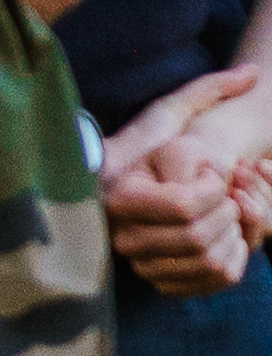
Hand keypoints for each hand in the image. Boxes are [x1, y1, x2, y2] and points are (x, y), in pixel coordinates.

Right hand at [109, 73, 271, 290]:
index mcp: (121, 193)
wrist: (104, 186)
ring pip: (204, 261)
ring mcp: (135, 258)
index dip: (214, 190)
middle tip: (227, 197)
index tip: (213, 176)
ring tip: (225, 217)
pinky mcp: (152, 275)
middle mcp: (121, 232)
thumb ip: (206, 91)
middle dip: (226, 215)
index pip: (185, 204)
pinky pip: (204, 281)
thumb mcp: (166, 116)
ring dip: (229, 238)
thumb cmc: (138, 148)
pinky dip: (228, 263)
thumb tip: (252, 73)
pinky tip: (226, 239)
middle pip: (197, 236)